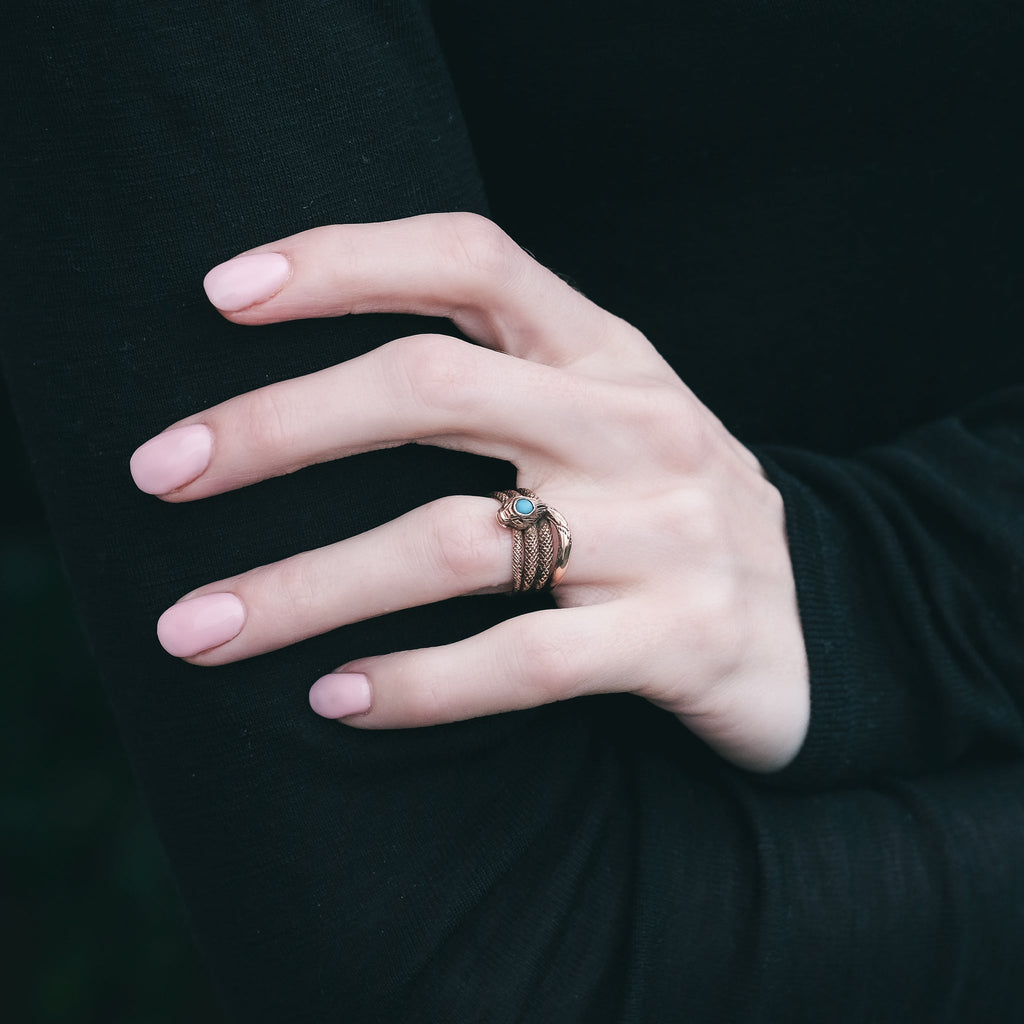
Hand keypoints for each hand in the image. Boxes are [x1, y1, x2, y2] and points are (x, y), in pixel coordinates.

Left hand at [130, 213, 808, 772]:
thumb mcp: (605, 418)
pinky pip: (523, 659)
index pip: (470, 260)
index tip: (224, 293)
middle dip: (279, 429)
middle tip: (163, 474)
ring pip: (454, 544)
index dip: (345, 259)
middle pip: (432, 392)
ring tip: (202, 628)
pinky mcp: (681, 639)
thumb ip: (498, 388)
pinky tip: (337, 700)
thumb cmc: (671, 510)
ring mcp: (666, 532)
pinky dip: (417, 683)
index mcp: (608, 352)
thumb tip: (306, 399)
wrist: (826, 615)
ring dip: (307, 587)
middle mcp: (636, 424)